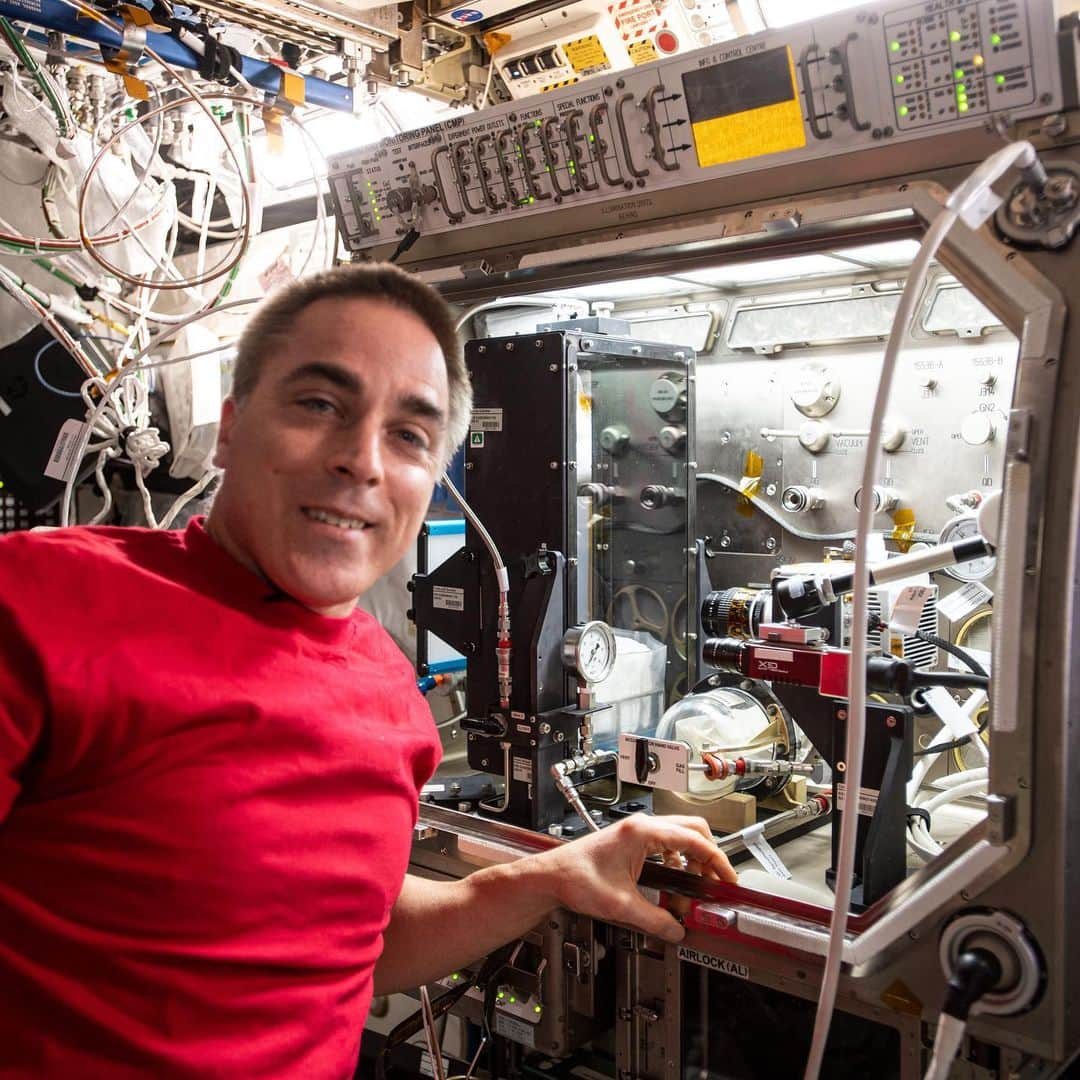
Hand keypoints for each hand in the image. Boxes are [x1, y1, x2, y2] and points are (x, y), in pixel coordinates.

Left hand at [529, 814, 736, 943]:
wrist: (551, 875)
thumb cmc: (576, 878)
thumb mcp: (621, 905)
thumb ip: (655, 920)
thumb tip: (677, 929)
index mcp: (643, 833)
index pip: (695, 840)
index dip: (717, 860)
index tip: (728, 878)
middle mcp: (642, 827)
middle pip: (693, 830)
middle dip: (709, 856)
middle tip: (717, 882)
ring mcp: (636, 832)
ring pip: (680, 836)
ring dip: (693, 860)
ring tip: (695, 888)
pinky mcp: (631, 841)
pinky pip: (666, 845)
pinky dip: (678, 861)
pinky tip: (675, 882)